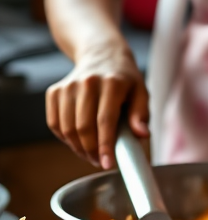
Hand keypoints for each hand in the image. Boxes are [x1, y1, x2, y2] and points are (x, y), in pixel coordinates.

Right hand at [44, 42, 147, 169]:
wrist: (101, 55)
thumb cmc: (124, 79)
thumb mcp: (140, 92)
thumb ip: (141, 114)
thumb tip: (141, 135)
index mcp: (113, 82)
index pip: (106, 120)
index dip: (105, 145)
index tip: (107, 164)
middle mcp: (88, 82)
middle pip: (83, 127)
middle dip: (91, 151)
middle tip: (100, 161)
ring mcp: (68, 86)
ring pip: (67, 129)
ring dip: (78, 148)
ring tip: (91, 153)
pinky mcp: (54, 91)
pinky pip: (54, 124)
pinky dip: (65, 138)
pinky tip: (78, 140)